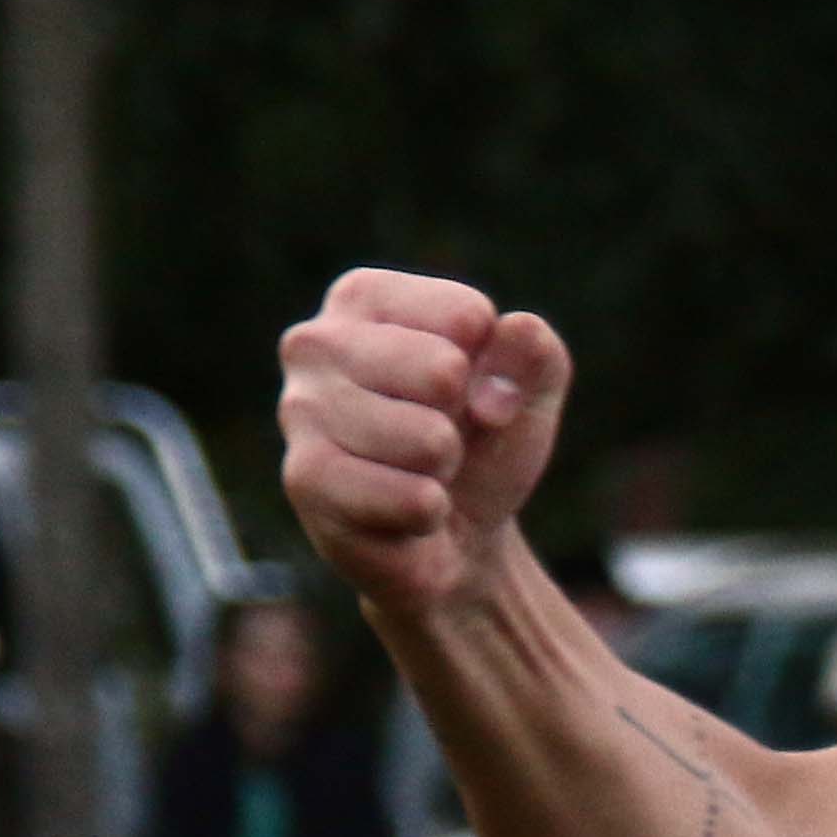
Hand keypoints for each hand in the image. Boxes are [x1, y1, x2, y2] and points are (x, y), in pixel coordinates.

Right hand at [278, 269, 565, 618]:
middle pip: (444, 372)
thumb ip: (536, 350)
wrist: (456, 539)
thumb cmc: (481, 445)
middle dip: (463, 421)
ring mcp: (300, 410)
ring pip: (430, 440)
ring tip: (418, 473)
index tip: (467, 395)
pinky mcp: (305, 479)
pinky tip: (401, 514)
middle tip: (439, 442)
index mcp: (364, 297)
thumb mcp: (529, 392)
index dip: (492, 370)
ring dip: (444, 470)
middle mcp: (316, 342)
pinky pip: (411, 498)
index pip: (467, 316)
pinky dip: (429, 514)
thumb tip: (514, 330)